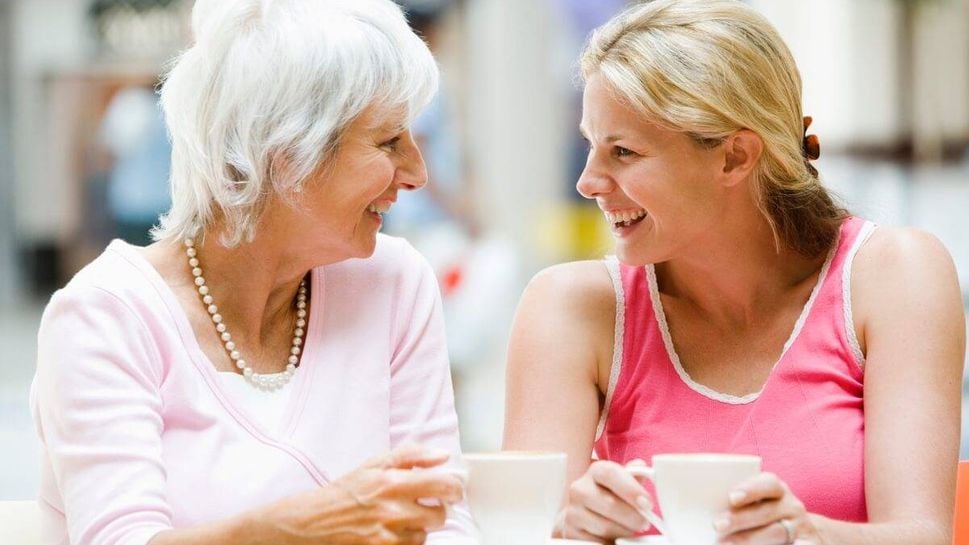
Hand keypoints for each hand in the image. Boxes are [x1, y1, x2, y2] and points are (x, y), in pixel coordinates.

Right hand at [265, 444, 464, 544]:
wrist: (315, 521)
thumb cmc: (347, 490)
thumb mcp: (376, 463)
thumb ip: (413, 455)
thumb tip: (443, 456)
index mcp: (393, 481)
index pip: (444, 486)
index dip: (454, 489)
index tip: (451, 490)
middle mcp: (393, 510)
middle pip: (440, 515)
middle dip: (434, 510)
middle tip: (420, 504)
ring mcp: (388, 535)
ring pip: (425, 534)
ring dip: (418, 527)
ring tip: (398, 518)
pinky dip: (406, 540)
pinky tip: (391, 531)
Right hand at [556, 460, 653, 541]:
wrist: (584, 513)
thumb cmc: (609, 495)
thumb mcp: (622, 482)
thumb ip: (634, 475)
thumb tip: (641, 467)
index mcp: (595, 471)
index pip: (610, 474)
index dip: (631, 489)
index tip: (647, 504)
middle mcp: (579, 489)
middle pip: (610, 504)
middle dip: (633, 517)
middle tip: (644, 522)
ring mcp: (573, 512)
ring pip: (605, 526)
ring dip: (623, 531)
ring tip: (629, 528)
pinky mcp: (572, 533)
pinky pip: (597, 541)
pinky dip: (611, 542)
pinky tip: (615, 536)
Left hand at [714, 472, 819, 544]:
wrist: (805, 535)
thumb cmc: (761, 513)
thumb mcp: (749, 502)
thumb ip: (721, 499)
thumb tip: (667, 493)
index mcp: (775, 489)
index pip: (767, 483)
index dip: (750, 488)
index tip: (731, 497)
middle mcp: (790, 506)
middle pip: (766, 512)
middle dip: (740, 520)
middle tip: (716, 525)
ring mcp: (799, 528)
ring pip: (776, 534)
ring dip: (750, 540)